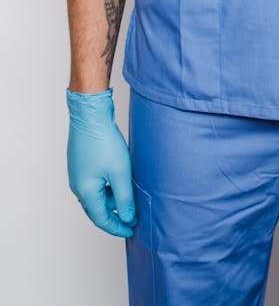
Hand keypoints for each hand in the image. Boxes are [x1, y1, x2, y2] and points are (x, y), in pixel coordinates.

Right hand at [67, 88, 135, 237]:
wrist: (90, 115)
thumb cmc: (104, 141)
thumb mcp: (120, 172)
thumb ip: (124, 198)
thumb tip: (127, 218)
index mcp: (86, 192)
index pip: (101, 219)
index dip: (117, 227)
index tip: (131, 231)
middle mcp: (78, 186)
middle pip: (97, 209)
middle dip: (114, 216)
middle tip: (131, 219)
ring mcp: (78, 174)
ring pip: (97, 196)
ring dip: (112, 200)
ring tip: (130, 198)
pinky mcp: (82, 164)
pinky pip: (95, 184)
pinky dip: (108, 188)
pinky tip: (121, 181)